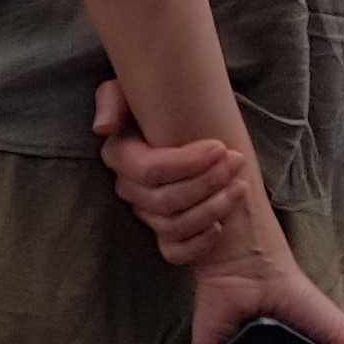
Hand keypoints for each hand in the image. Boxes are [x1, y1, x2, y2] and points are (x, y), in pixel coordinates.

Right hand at [92, 79, 253, 263]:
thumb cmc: (157, 107)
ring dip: (212, 208)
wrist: (181, 128)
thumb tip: (103, 129)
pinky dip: (199, 243)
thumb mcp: (130, 92)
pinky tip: (221, 225)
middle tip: (237, 161)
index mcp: (120, 156)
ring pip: (173, 226)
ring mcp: (145, 214)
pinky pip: (174, 252)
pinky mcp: (164, 236)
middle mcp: (129, 189)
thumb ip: (112, 100)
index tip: (219, 147)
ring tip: (240, 186)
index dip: (186, 163)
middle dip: (207, 181)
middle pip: (164, 200)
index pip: (148, 170)